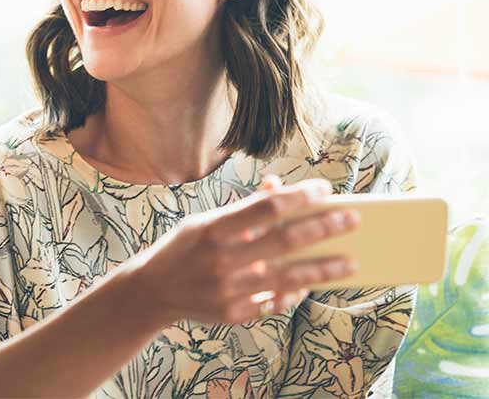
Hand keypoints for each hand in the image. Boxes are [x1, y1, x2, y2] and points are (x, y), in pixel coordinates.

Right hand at [130, 175, 359, 325]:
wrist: (150, 291)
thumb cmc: (183, 248)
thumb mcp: (205, 222)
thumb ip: (243, 208)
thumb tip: (279, 188)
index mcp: (213, 229)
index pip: (266, 208)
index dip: (299, 197)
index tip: (325, 189)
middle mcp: (222, 259)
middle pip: (284, 242)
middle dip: (323, 229)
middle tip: (352, 220)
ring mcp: (228, 290)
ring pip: (288, 278)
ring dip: (324, 269)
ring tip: (351, 262)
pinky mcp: (232, 314)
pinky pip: (274, 302)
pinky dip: (294, 294)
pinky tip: (311, 285)